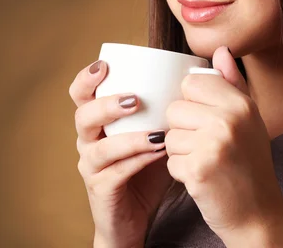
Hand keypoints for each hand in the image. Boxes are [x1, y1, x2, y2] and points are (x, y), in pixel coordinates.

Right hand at [69, 60, 172, 247]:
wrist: (136, 216)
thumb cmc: (148, 168)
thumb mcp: (158, 132)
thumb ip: (172, 106)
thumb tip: (202, 72)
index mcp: (97, 121)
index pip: (81, 94)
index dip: (86, 79)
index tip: (104, 66)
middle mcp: (88, 141)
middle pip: (82, 116)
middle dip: (105, 105)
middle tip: (134, 100)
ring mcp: (92, 167)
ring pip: (99, 147)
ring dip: (128, 137)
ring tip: (156, 133)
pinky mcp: (101, 190)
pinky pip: (116, 172)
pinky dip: (138, 161)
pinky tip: (161, 154)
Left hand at [165, 47, 282, 246]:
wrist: (257, 212)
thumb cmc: (249, 162)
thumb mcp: (248, 118)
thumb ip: (231, 83)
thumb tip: (221, 50)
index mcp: (240, 103)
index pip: (191, 83)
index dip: (193, 103)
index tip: (207, 120)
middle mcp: (229, 120)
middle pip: (175, 108)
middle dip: (183, 129)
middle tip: (207, 146)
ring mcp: (213, 145)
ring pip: (169, 135)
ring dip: (181, 152)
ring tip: (206, 161)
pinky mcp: (198, 170)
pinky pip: (169, 160)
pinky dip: (180, 172)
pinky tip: (202, 177)